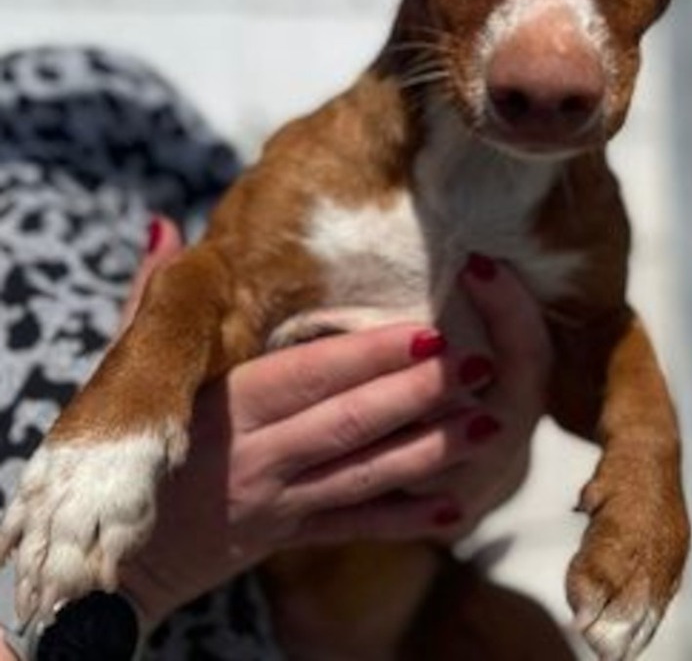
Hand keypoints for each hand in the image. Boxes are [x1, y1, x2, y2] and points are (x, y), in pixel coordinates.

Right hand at [116, 221, 550, 626]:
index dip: (370, 355)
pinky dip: (401, 521)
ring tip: (489, 423)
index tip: (429, 332)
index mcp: (226, 406)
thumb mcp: (131, 368)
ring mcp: (276, 503)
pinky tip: (453, 510)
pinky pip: (351, 529)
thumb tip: (165, 224)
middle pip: (349, 423)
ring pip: (363, 476)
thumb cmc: (126, 442)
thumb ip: (153, 297)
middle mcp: (256, 457)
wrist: (111, 558)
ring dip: (429, 451)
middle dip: (418, 395)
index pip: (309, 374)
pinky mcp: (286, 538)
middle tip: (480, 365)